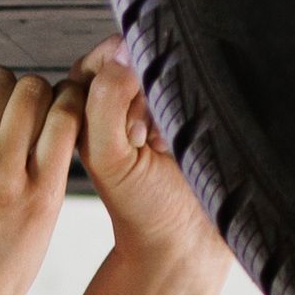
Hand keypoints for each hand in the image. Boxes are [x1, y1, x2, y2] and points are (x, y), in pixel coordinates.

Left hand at [75, 40, 225, 288]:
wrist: (192, 241)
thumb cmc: (143, 206)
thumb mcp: (109, 156)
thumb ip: (103, 102)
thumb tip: (124, 53)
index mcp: (94, 106)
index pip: (102, 59)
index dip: (115, 80)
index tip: (127, 128)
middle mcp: (130, 98)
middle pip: (139, 56)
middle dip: (146, 88)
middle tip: (147, 137)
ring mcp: (166, 102)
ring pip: (171, 66)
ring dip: (173, 97)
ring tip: (168, 141)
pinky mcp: (199, 108)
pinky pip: (201, 80)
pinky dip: (198, 101)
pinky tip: (190, 135)